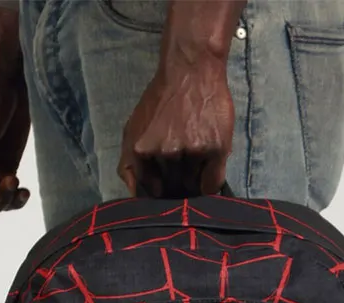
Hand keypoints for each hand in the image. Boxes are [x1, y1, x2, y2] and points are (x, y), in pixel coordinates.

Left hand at [118, 50, 233, 197]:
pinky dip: (211, 181)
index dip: (160, 189)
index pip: (152, 190)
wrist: (191, 69)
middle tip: (182, 162)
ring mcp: (191, 150)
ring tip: (195, 152)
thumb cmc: (161, 100)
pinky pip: (213, 183)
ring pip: (193, 184)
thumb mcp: (133, 128)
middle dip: (177, 181)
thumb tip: (135, 193)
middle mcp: (165, 153)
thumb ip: (128, 164)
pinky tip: (208, 166)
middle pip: (173, 187)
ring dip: (195, 176)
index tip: (165, 182)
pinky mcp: (215, 148)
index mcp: (142, 150)